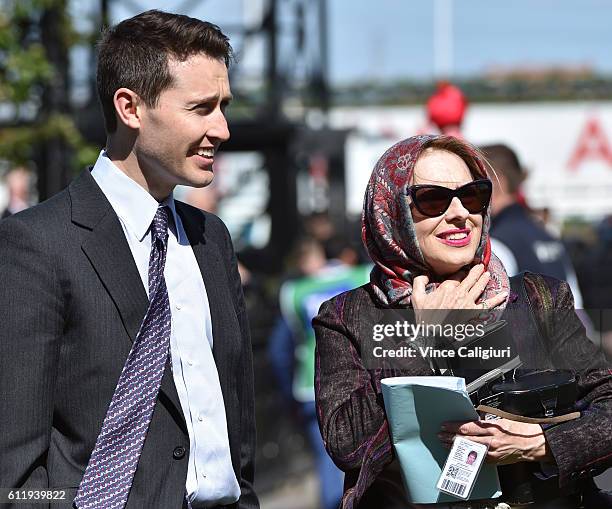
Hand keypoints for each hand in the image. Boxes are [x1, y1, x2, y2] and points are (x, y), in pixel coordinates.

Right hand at [411, 264, 506, 324]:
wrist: (433, 332)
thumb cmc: (425, 316)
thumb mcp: (417, 297)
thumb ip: (419, 282)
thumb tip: (424, 274)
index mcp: (446, 288)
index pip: (457, 275)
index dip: (461, 271)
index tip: (463, 269)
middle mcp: (459, 293)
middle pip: (470, 278)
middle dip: (476, 270)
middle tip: (480, 265)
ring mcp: (467, 302)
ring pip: (479, 287)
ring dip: (484, 279)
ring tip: (487, 273)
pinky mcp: (473, 312)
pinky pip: (487, 304)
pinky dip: (497, 299)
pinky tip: (504, 294)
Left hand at [438, 419, 552, 464]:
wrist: (536, 444)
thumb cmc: (522, 430)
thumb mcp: (503, 419)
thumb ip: (487, 420)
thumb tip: (474, 418)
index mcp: (493, 428)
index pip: (468, 427)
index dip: (454, 426)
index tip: (445, 425)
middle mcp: (491, 441)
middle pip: (465, 440)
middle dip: (450, 437)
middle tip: (440, 435)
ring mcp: (493, 453)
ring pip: (469, 450)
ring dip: (455, 447)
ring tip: (446, 444)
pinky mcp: (495, 460)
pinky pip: (478, 459)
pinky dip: (467, 456)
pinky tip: (460, 454)